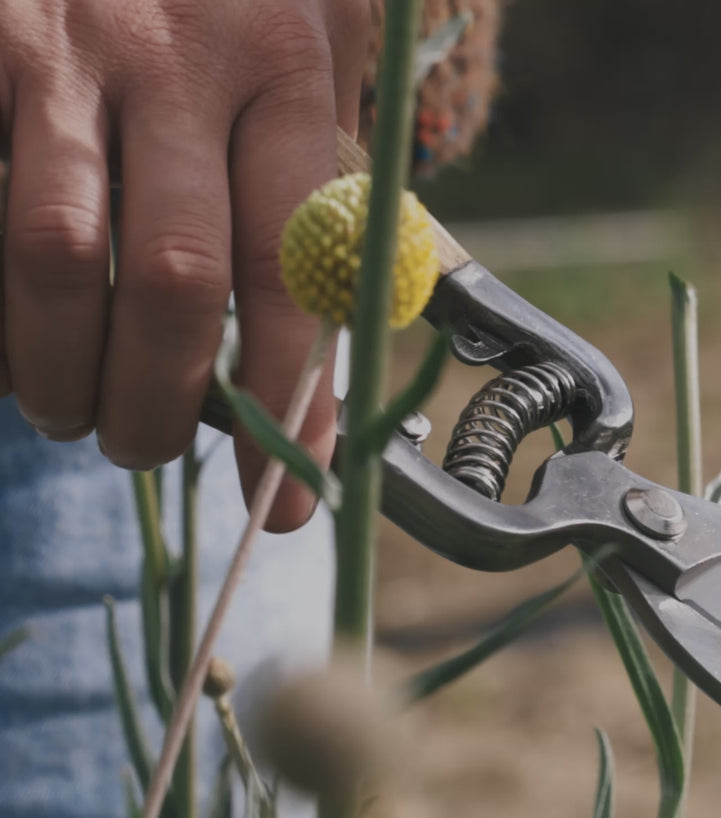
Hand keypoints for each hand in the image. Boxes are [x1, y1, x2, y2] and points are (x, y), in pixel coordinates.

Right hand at [0, 0, 372, 530]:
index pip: (296, 271)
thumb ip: (318, 224)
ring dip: (55, 367)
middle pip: (173, 278)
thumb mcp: (309, 91)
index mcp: (286, 78)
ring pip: (50, 251)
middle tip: (143, 448)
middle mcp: (178, 61)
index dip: (286, 402)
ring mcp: (59, 50)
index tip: (276, 495)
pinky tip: (10, 336)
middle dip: (157, 402)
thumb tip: (316, 400)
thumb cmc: (239, 13)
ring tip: (66, 408)